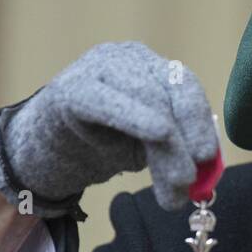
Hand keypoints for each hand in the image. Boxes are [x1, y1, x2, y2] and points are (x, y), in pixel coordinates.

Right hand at [0, 41, 219, 215]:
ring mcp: (95, 67)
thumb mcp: (146, 149)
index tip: (209, 157)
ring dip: (165, 151)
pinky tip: (158, 134)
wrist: (42, 153)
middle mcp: (124, 58)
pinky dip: (135, 117)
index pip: (183, 85)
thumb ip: (174, 152)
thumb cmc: (102, 147)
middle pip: (166, 93)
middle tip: (188, 183)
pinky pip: (107, 102)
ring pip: (146, 99)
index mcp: (150, 68)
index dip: (198, 120)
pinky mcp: (69, 89)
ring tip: (171, 193)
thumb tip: (205, 174)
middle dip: (182, 143)